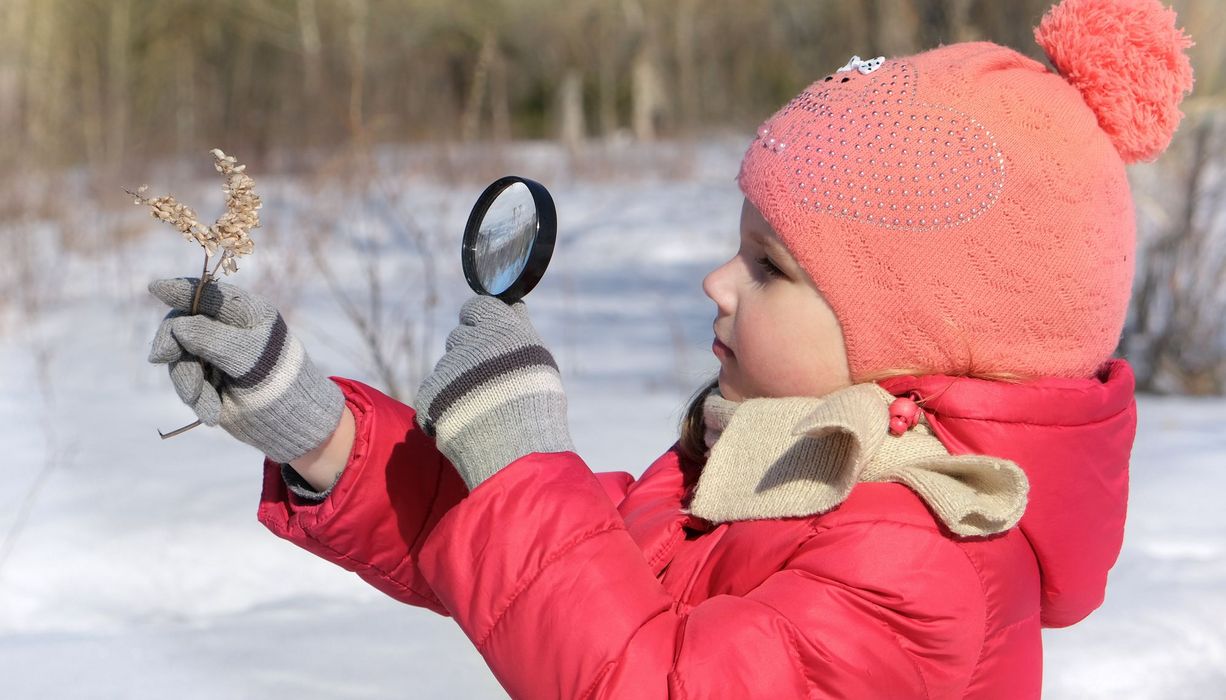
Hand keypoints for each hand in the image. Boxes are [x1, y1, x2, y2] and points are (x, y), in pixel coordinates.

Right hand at [148, 277, 343, 463]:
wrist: (291, 424)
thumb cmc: (279, 383)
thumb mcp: (249, 358)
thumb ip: (213, 338)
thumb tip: (177, 325)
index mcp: (245, 312)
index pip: (208, 294)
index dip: (180, 290)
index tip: (155, 288)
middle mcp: (226, 328)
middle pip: (182, 324)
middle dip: (173, 344)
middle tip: (159, 357)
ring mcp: (213, 352)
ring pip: (179, 356)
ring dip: (188, 382)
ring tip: (209, 408)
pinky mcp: (205, 376)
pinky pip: (185, 380)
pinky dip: (196, 398)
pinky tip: (212, 413)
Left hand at [415, 296, 573, 489]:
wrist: (518, 451)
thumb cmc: (536, 404)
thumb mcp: (539, 358)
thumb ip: (520, 328)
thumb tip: (513, 306)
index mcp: (499, 327)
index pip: (476, 307)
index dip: (481, 322)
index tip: (487, 338)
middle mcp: (470, 342)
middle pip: (459, 337)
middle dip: (470, 354)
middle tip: (488, 381)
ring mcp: (447, 368)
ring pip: (447, 367)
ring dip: (458, 382)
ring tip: (481, 407)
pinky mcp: (430, 394)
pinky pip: (433, 392)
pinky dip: (444, 404)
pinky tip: (464, 419)